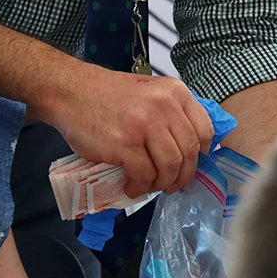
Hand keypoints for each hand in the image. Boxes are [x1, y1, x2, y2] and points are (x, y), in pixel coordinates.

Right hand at [45, 65, 214, 194]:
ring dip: (163, 183)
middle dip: (183, 175)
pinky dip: (140, 186)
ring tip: (151, 185)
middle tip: (172, 184)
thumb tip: (191, 146)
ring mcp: (144, 124)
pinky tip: (131, 186)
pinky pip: (144, 174)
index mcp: (175, 92)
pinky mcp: (124, 143)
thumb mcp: (151, 91)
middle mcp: (164, 105)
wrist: (71, 91)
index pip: (205, 130)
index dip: (201, 154)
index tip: (192, 165)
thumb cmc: (109, 95)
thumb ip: (172, 112)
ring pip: (171, 166)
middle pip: (190, 152)